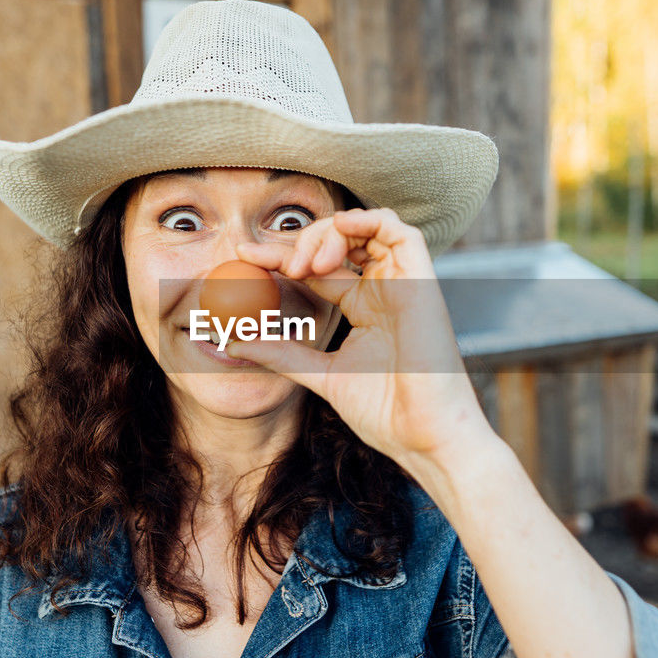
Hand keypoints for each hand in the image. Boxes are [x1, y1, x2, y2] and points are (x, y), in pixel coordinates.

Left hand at [226, 207, 492, 484]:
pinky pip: (400, 231)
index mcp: (364, 309)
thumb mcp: (321, 375)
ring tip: (306, 264)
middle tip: (276, 265)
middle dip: (301, 243)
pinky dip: (366, 221)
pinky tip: (336, 236)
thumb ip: (282, 354)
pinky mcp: (422, 282)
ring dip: (330, 233)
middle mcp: (384, 290)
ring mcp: (404, 284)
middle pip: (340, 243)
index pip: (318, 269)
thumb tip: (233, 341)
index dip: (281, 258)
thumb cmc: (386, 413)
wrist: (423, 436)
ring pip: (368, 227)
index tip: (243, 257)